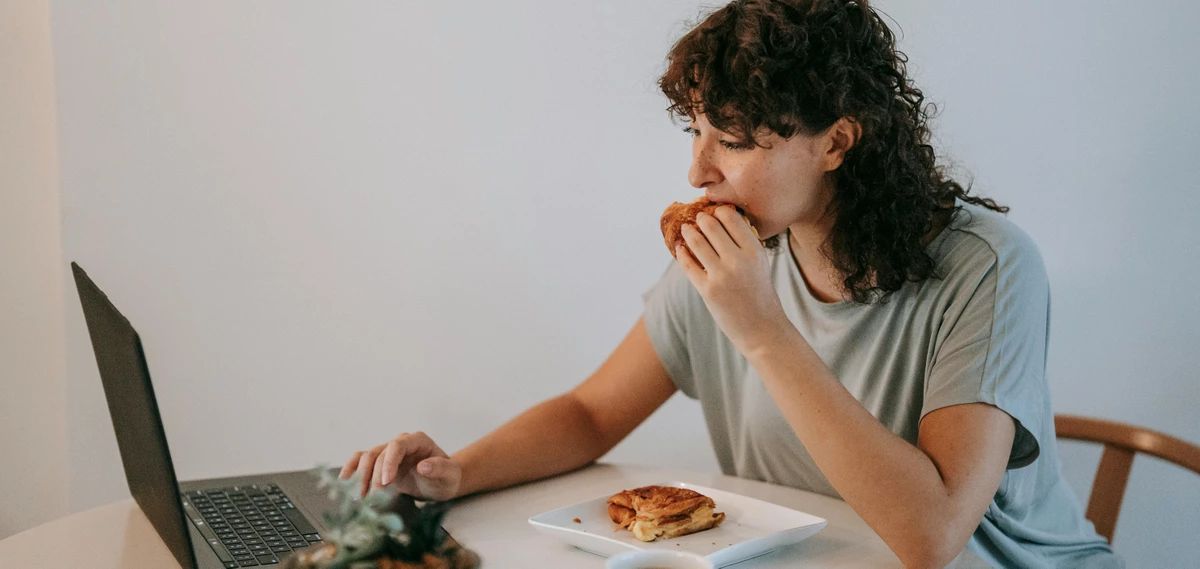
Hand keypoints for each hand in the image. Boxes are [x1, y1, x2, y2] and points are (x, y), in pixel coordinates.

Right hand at [339, 431, 461, 500]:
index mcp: (418, 441)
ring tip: (359, 496)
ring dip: (360, 476)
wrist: (441, 483)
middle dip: (372, 475)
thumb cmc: (447, 477)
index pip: (397, 446)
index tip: (385, 483)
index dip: (388, 462)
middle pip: (378, 453)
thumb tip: (423, 466)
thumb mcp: (449, 474)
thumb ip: (439, 469)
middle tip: (371, 497)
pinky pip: (362, 462)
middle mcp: (401, 443)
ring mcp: (389, 453)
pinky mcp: (381, 464)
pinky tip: (344, 482)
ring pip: (367, 458)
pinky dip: (352, 469)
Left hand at [676, 206, 791, 354]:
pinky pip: (688, 265)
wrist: (762, 329)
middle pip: (711, 226)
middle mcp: (738, 260)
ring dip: (689, 232)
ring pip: (696, 242)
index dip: (719, 211)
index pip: (731, 217)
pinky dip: (681, 253)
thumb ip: (745, 244)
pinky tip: (679, 248)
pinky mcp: (707, 290)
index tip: (713, 210)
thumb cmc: (761, 294)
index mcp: (755, 251)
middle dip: (701, 219)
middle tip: (697, 217)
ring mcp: (721, 276)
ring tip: (686, 228)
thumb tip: (722, 222)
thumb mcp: (761, 264)